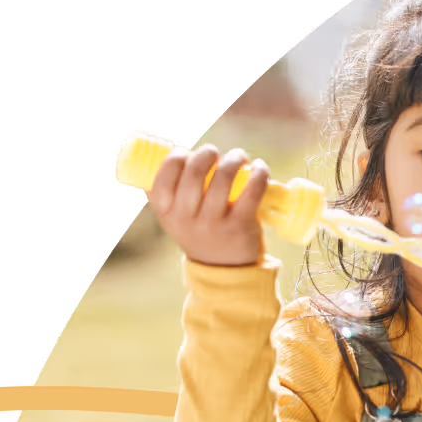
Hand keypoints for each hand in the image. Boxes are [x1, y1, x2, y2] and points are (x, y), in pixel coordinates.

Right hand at [145, 143, 268, 266]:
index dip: (174, 158)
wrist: (226, 270)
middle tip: (214, 152)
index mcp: (167, 214)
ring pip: (223, 178)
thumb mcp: (178, 218)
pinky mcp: (239, 226)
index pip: (162, 178)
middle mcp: (187, 220)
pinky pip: (251, 191)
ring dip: (234, 158)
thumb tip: (177, 153)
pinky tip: (260, 167)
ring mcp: (213, 224)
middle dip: (206, 153)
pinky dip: (259, 173)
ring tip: (239, 157)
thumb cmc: (202, 232)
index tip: (185, 153)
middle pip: (194, 173)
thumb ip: (173, 193)